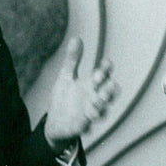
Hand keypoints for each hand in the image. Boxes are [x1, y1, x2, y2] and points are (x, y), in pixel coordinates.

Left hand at [43, 38, 118, 152]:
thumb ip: (72, 59)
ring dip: (99, 108)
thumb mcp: (66, 76)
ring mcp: (89, 114)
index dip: (107, 70)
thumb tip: (76, 38)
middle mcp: (94, 99)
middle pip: (110, 94)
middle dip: (110, 90)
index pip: (105, 76)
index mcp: (91, 86)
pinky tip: (83, 123)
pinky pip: (86, 128)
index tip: (105, 64)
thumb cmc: (64, 98)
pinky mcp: (80, 128)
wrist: (54, 122)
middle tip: (103, 85)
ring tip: (91, 105)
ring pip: (102, 112)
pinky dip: (86, 125)